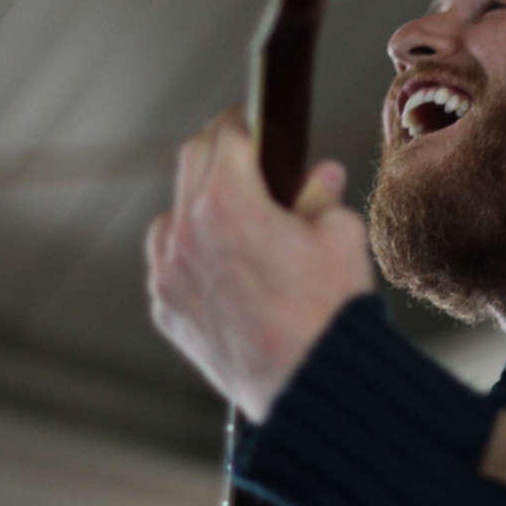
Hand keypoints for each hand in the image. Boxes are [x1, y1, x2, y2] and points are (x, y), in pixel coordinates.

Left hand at [146, 107, 374, 421]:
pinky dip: (190, 252)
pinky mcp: (166, 308)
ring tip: (238, 216)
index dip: (246, 121)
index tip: (256, 122)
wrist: (310, 384)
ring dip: (200, 202)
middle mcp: (187, 232)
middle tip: (248, 154)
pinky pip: (169, 261)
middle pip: (192, 161)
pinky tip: (225, 264)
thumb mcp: (339, 235)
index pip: (227, 134)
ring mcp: (170, 273)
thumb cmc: (329, 311)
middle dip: (220, 149)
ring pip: (173, 213)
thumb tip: (320, 177)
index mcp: (229, 202)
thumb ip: (321, 196)